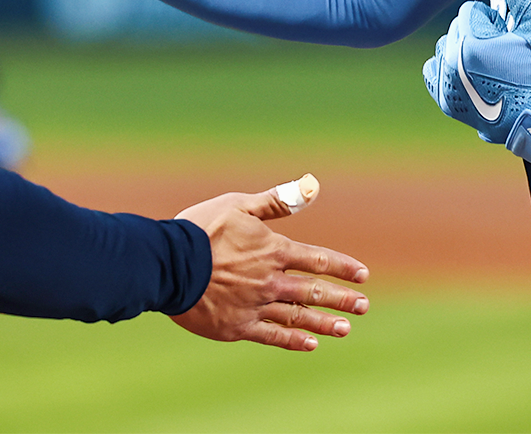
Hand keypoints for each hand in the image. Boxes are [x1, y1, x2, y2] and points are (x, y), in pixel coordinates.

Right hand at [170, 179, 368, 351]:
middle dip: (342, 299)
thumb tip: (311, 187)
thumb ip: (276, 201)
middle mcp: (270, 281)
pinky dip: (293, 339)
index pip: (317, 260)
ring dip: (324, 323)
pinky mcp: (237, 327)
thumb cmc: (200, 230)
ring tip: (346, 328)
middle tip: (364, 306)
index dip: (342, 268)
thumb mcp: (239, 206)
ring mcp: (255, 306)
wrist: (167, 265)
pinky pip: (272, 335)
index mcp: (273, 251)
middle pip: (314, 292)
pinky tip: (310, 343)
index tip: (363, 276)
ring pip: (298, 317)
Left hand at [423, 0, 530, 172]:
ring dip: (461, 50)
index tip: (509, 37)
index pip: (470, 12)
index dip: (494, 21)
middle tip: (503, 51)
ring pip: (444, 49)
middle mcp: (451, 67)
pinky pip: (434, 74)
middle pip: (456, 29)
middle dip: (478, 34)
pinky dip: (446, 70)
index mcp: (469, 45)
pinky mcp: (448, 105)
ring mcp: (447, 89)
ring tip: (489, 65)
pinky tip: (470, 76)